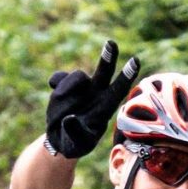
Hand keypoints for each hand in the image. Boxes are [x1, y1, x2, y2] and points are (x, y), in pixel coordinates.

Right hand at [45, 39, 141, 158]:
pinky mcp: (64, 85)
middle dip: (108, 57)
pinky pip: (59, 78)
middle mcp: (96, 93)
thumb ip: (75, 133)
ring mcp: (80, 88)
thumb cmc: (75, 143)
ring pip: (75, 79)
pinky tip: (52, 88)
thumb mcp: (77, 145)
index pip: (118, 90)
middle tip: (112, 43)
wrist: (60, 139)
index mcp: (105, 108)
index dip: (126, 76)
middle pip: (104, 72)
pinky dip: (56, 83)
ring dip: (65, 96)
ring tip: (59, 117)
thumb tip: (69, 119)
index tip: (135, 61)